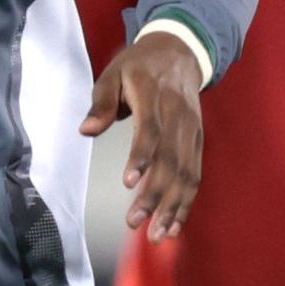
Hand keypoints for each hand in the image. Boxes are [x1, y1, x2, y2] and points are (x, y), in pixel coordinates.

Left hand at [85, 27, 211, 238]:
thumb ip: (101, 102)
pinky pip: (195, 175)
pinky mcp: (198, 142)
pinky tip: (175, 226)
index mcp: (155, 96)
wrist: (181, 50)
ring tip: (157, 235)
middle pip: (170, 160)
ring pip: (186, 173)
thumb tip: (86, 130)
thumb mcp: (113, 72)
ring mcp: (192, 131)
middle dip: (155, 195)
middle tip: (135, 222)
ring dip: (173, 207)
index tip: (129, 183)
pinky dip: (186, 202)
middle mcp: (178, 116)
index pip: (151, 130)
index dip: (141, 157)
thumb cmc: (140, 65)